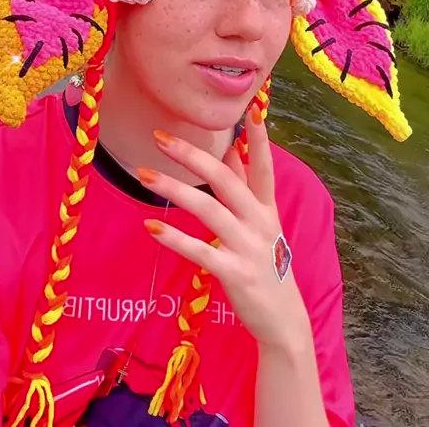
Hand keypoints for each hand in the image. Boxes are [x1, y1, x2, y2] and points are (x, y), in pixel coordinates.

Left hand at [137, 104, 311, 349]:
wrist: (283, 320)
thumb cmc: (266, 264)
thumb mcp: (261, 223)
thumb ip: (245, 188)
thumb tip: (231, 149)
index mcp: (266, 208)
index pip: (263, 166)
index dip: (258, 138)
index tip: (252, 108)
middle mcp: (260, 222)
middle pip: (227, 180)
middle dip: (194, 156)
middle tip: (161, 138)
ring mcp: (249, 248)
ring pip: (211, 210)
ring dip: (176, 189)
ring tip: (145, 174)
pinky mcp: (236, 273)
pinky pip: (202, 251)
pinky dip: (176, 238)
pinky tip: (151, 226)